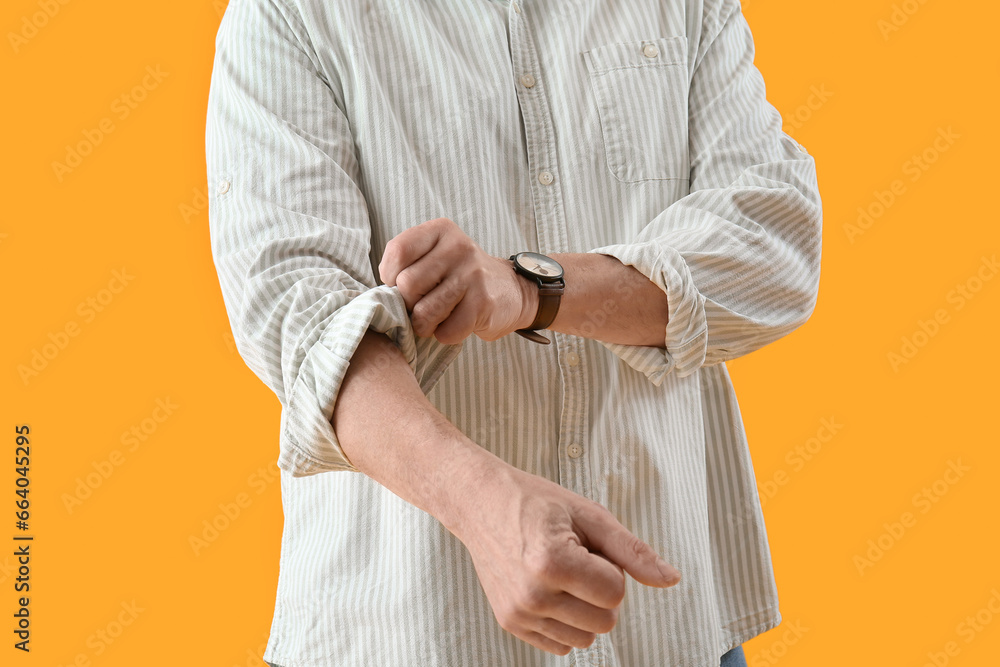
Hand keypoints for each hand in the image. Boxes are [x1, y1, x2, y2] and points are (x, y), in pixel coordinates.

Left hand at [378, 218, 536, 343]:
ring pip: (424, 313)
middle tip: (422, 305)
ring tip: (437, 318)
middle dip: (409, 304)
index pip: (398, 251)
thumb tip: (383, 296)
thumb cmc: (459, 278)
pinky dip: (446, 335)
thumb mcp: (434, 256)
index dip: (390, 276)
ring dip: (425, 325)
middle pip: (407, 285)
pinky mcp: (483, 303)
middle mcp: (458, 247)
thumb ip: (406, 265)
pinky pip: (446, 331)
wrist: (510, 291)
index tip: (401, 284)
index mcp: (441, 230)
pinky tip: (457, 323)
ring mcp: (473, 274)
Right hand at [447, 462, 681, 655]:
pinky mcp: (511, 623)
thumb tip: (670, 579)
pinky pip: (562, 645)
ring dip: (585, 610)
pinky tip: (550, 590)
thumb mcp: (589, 515)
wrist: (480, 504)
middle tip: (576, 558)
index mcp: (552, 563)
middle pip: (606, 622)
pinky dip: (565, 622)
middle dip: (602, 592)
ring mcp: (518, 613)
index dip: (611, 567)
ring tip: (562, 574)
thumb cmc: (535, 503)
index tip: (587, 546)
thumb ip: (632, 551)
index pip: (616, 593)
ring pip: (586, 639)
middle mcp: (532, 594)